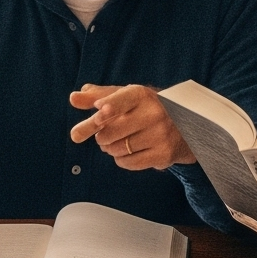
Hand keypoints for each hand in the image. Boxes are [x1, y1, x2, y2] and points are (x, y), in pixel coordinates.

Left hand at [69, 85, 191, 168]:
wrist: (182, 123)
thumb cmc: (144, 107)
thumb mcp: (123, 96)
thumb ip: (96, 96)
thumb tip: (74, 98)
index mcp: (142, 94)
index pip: (121, 101)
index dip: (108, 108)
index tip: (99, 113)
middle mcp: (154, 113)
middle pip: (110, 132)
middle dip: (101, 136)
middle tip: (104, 133)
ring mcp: (160, 134)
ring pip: (116, 149)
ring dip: (109, 148)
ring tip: (119, 140)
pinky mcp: (163, 154)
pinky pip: (127, 163)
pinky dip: (121, 159)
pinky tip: (128, 151)